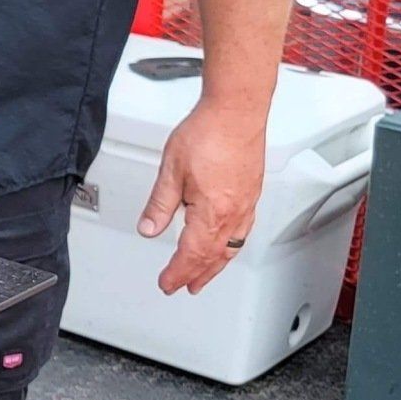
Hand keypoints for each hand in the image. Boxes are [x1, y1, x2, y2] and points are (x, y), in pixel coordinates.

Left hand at [136, 101, 266, 294]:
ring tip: (205, 276)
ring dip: (216, 266)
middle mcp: (234, 213)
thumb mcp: (171, 171)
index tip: (167, 283)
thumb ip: (159, 205)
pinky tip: (227, 246)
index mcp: (212, 212)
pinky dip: (231, 247)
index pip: (192, 254)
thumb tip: (149, 229)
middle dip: (196, 275)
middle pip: (213, 256)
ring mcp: (246, 204)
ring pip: (231, 247)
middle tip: (183, 288)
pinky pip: (242, 232)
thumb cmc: (208, 134)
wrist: (236, 112)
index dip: (177, 272)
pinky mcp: (252, 193)